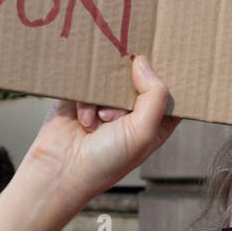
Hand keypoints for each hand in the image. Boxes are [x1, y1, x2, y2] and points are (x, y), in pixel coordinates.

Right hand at [24, 54, 180, 205]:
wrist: (60, 170)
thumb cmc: (105, 162)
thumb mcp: (142, 132)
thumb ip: (154, 95)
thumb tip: (142, 60)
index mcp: (155, 123)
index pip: (171, 92)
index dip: (169, 80)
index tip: (164, 67)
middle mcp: (132, 112)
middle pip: (141, 78)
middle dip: (132, 88)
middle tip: (122, 110)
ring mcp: (106, 103)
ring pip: (114, 78)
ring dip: (107, 99)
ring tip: (103, 120)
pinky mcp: (83, 96)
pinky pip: (89, 81)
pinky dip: (87, 100)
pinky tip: (84, 120)